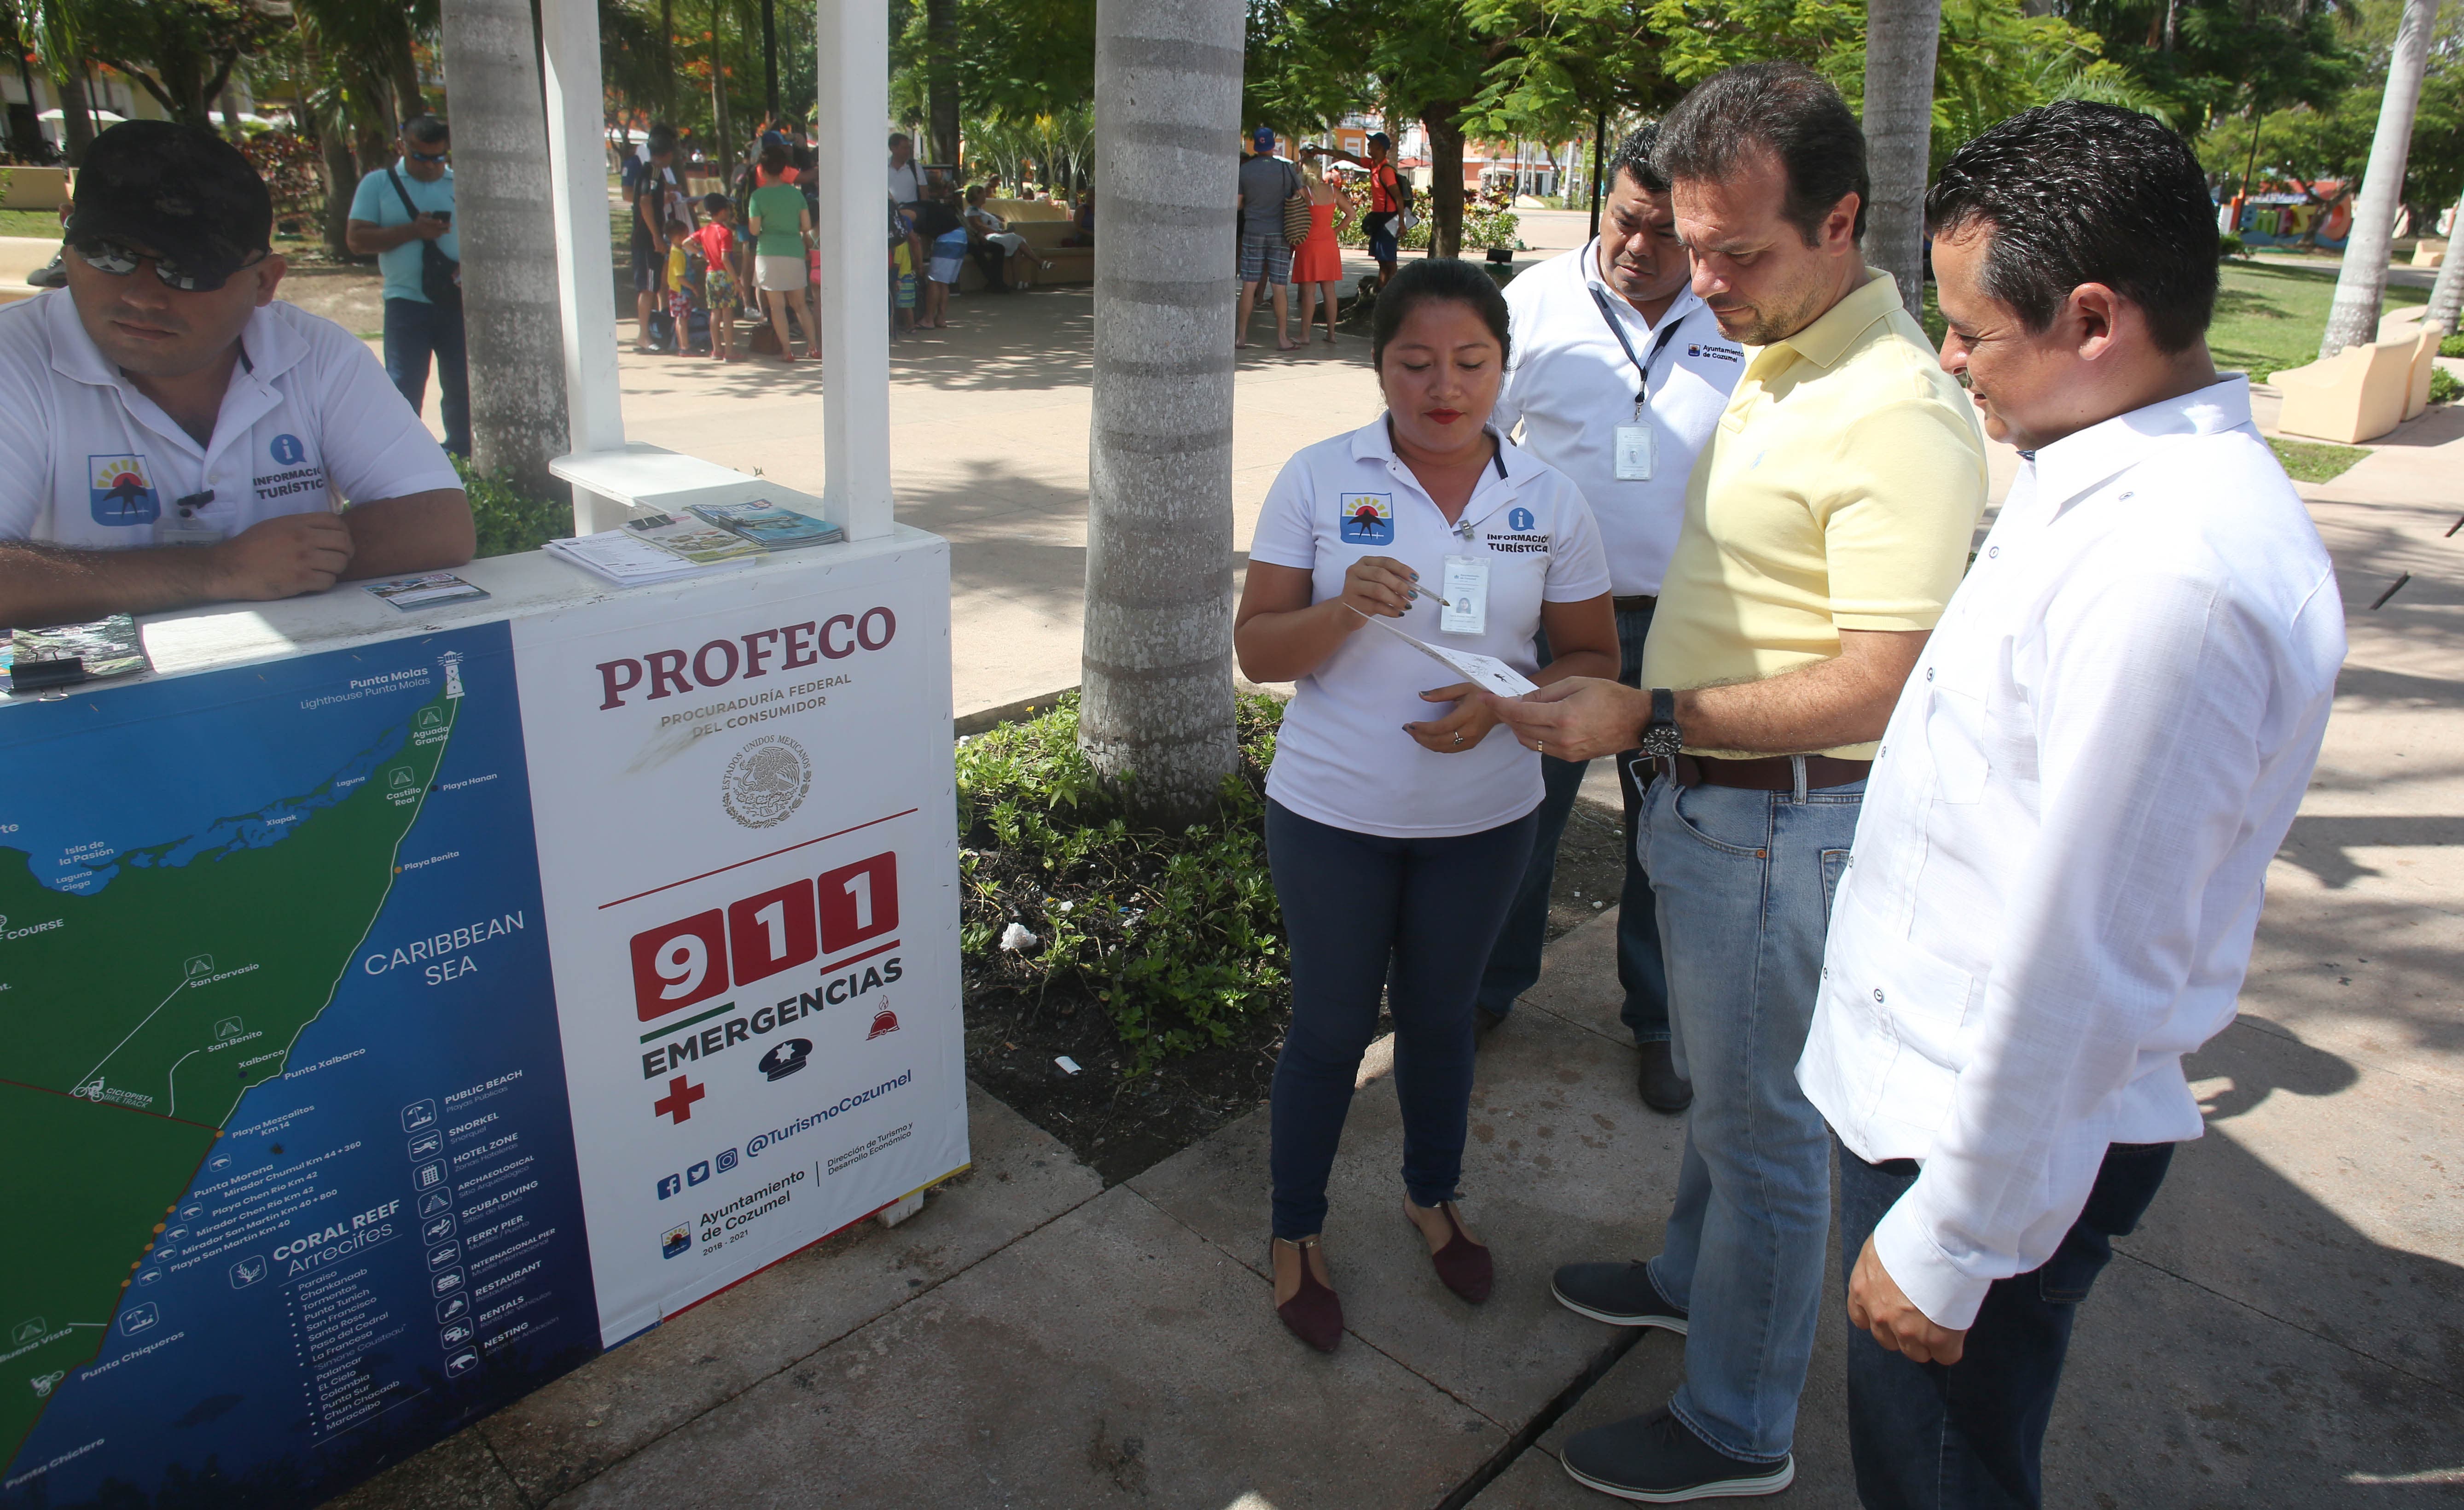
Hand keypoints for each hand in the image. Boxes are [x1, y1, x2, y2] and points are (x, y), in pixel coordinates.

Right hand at [210, 513, 353, 601]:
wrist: (229, 567)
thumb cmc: (250, 546)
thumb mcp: (275, 526)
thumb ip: (300, 525)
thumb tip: (323, 530)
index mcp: (297, 523)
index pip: (335, 522)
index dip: (344, 532)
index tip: (340, 541)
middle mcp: (303, 539)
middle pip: (344, 543)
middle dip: (345, 552)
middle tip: (339, 558)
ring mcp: (303, 560)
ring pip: (339, 563)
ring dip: (335, 569)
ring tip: (324, 570)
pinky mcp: (300, 580)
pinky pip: (328, 581)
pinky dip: (325, 582)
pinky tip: (314, 581)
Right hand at [415, 213, 449, 239]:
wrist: (415, 231)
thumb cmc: (418, 222)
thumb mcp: (420, 216)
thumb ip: (426, 213)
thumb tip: (432, 213)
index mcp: (426, 222)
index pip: (432, 222)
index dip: (436, 221)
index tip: (440, 221)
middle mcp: (429, 228)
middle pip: (438, 227)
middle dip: (445, 225)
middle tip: (451, 224)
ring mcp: (430, 232)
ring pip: (439, 232)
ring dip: (445, 231)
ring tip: (449, 230)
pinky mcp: (431, 236)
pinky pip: (437, 235)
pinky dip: (441, 233)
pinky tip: (444, 232)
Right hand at [1335, 554, 1418, 622]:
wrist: (1346, 612)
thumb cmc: (1365, 595)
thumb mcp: (1378, 583)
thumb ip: (1392, 580)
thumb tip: (1412, 585)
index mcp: (1365, 562)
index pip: (1386, 562)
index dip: (1402, 569)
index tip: (1415, 578)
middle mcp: (1356, 570)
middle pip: (1381, 574)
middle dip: (1400, 585)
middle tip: (1413, 595)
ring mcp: (1351, 586)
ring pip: (1378, 590)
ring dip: (1395, 599)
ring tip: (1406, 605)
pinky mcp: (1351, 602)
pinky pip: (1375, 606)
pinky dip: (1389, 610)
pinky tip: (1397, 613)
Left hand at [1404, 682, 1495, 752]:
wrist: (1501, 706)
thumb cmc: (1481, 693)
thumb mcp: (1462, 688)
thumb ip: (1441, 693)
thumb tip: (1421, 695)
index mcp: (1467, 715)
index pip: (1441, 727)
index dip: (1424, 728)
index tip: (1411, 724)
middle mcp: (1469, 731)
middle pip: (1439, 741)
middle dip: (1420, 737)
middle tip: (1408, 730)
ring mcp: (1470, 740)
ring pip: (1443, 748)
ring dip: (1426, 743)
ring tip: (1414, 734)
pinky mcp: (1471, 745)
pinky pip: (1450, 750)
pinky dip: (1436, 746)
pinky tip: (1427, 739)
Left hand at [1480, 677, 1649, 761]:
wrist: (1637, 721)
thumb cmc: (1610, 697)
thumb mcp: (1577, 684)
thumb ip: (1546, 693)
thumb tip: (1522, 699)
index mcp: (1564, 717)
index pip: (1520, 714)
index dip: (1499, 705)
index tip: (1486, 697)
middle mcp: (1563, 738)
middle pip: (1520, 729)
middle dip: (1505, 715)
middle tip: (1497, 702)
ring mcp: (1567, 751)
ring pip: (1529, 741)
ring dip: (1517, 727)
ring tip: (1514, 712)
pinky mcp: (1571, 757)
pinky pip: (1542, 748)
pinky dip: (1532, 736)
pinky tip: (1533, 724)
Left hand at [1846, 1236, 1966, 1365]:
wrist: (1940, 1236)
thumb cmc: (1912, 1230)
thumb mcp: (1883, 1245)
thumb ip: (1881, 1267)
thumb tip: (1892, 1275)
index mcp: (1861, 1289)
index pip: (1862, 1319)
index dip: (1880, 1318)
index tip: (1894, 1313)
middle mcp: (1879, 1314)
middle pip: (1888, 1340)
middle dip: (1904, 1331)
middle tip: (1922, 1316)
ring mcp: (1907, 1330)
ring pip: (1915, 1352)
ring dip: (1927, 1342)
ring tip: (1942, 1322)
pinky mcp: (1937, 1338)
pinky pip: (1945, 1356)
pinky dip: (1952, 1347)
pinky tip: (1958, 1331)